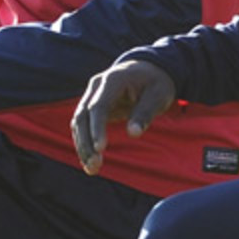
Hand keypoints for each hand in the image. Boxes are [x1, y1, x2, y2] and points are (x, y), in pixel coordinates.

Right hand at [71, 59, 176, 174]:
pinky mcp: (91, 106)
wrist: (148, 69)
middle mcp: (97, 86)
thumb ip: (145, 112)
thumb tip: (134, 133)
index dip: (97, 127)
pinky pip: (83, 126)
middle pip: (83, 115)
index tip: (100, 148)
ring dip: (83, 146)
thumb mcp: (159, 95)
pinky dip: (85, 143)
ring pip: (79, 122)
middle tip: (95, 166)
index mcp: (113, 79)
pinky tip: (90, 161)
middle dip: (86, 142)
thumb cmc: (156, 82)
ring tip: (92, 169)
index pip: (98, 105)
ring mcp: (91, 95)